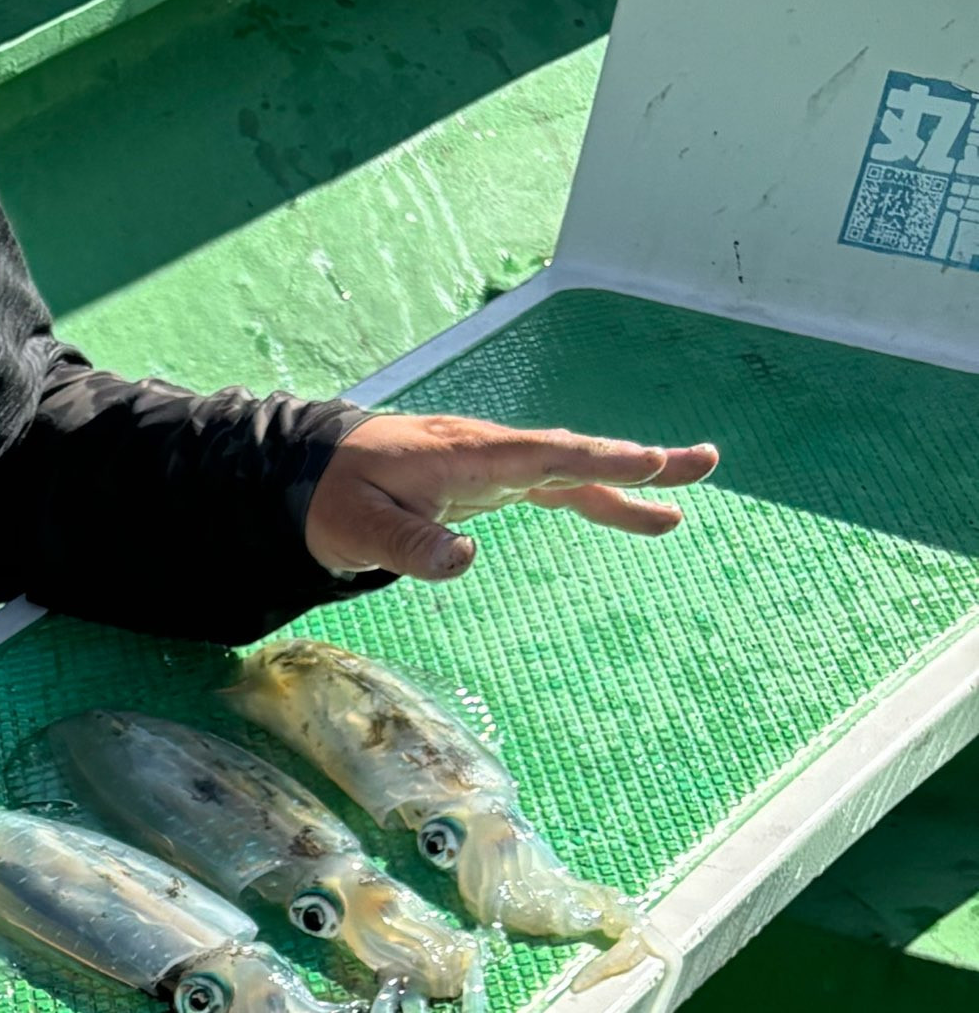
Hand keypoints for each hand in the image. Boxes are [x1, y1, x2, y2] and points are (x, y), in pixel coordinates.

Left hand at [304, 412, 715, 583]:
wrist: (310, 475)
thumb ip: (407, 545)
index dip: (596, 458)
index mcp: (465, 456)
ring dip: (629, 478)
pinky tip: (632, 508)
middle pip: (573, 455)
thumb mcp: (357, 530)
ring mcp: (494, 464)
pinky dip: (594, 491)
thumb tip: (463, 560)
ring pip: (571, 469)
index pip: (542, 456)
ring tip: (688, 491)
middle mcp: (490, 452)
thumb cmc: (334, 501)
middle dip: (637, 460)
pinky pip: (554, 483)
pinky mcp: (491, 480)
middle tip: (702, 463)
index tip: (648, 461)